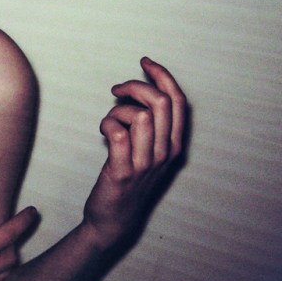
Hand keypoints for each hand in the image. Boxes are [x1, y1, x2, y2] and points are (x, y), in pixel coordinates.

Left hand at [82, 57, 186, 249]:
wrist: (113, 218)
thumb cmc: (128, 177)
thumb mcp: (147, 149)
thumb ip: (148, 123)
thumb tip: (135, 90)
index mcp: (174, 144)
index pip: (178, 101)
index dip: (163, 76)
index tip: (145, 62)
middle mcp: (165, 153)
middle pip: (161, 102)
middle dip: (136, 85)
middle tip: (117, 89)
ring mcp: (145, 163)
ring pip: (140, 115)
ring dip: (119, 109)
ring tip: (110, 120)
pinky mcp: (122, 172)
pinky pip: (117, 134)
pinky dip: (107, 123)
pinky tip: (103, 131)